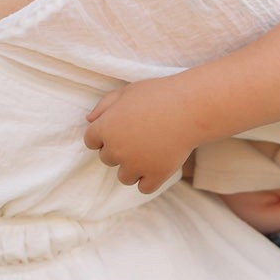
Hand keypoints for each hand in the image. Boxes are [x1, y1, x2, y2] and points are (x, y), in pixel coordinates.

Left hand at [83, 79, 199, 191]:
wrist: (190, 107)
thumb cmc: (158, 95)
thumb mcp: (127, 91)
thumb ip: (104, 105)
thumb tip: (89, 120)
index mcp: (106, 128)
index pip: (91, 141)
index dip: (103, 135)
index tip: (120, 129)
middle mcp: (116, 150)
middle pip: (106, 159)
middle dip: (118, 149)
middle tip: (139, 136)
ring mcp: (136, 165)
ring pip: (124, 177)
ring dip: (132, 168)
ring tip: (149, 151)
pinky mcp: (155, 175)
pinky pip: (144, 188)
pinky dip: (149, 180)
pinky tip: (156, 166)